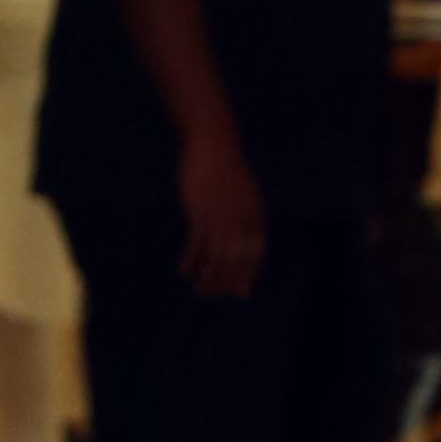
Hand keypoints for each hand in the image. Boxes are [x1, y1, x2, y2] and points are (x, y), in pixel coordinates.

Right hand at [175, 119, 266, 299]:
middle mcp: (241, 220)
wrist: (215, 145)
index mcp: (256, 217)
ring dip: (207, 276)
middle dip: (225, 281)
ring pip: (215, 256)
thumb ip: (249, 220)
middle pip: (234, 260)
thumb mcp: (248, 196)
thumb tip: (246, 244)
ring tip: (199, 290)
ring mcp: (220, 216)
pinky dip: (190, 260)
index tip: (240, 291)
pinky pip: (195, 243)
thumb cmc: (230, 171)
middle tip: (213, 295)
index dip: (248, 274)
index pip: (256, 254)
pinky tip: (184, 271)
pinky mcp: (199, 211)